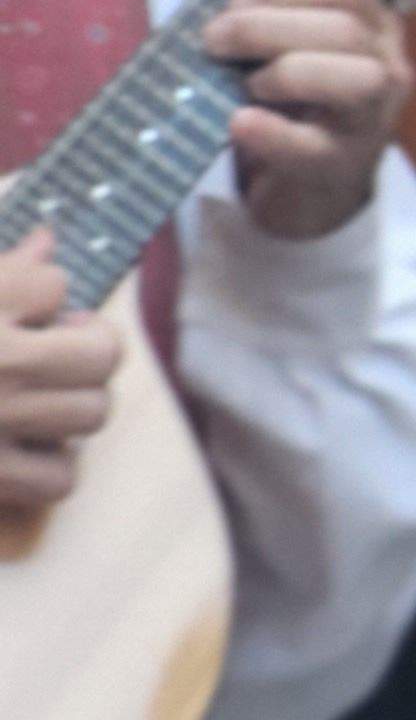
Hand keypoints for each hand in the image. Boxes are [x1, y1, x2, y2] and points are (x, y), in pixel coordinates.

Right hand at [0, 235, 119, 519]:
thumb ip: (4, 273)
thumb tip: (51, 241)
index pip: (54, 284)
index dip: (47, 298)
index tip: (23, 315)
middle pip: (101, 353)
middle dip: (83, 353)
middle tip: (44, 356)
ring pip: (91, 413)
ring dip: (70, 409)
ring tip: (28, 403)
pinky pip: (60, 478)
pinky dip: (48, 468)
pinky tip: (18, 449)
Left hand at [191, 0, 412, 240]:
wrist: (300, 190)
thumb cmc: (284, 104)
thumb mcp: (259, 45)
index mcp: (370, 24)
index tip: (233, 2)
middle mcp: (387, 64)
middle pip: (346, 27)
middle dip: (266, 27)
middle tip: (214, 42)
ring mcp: (375, 118)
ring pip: (357, 78)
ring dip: (287, 72)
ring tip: (244, 86)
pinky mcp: (347, 167)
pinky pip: (318, 146)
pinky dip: (273, 133)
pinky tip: (238, 123)